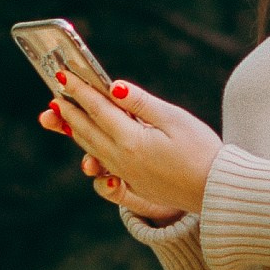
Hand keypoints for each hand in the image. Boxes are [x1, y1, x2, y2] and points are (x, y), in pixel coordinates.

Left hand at [39, 73, 219, 224]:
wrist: (215, 192)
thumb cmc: (202, 152)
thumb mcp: (175, 120)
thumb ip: (142, 104)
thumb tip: (115, 88)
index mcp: (131, 141)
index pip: (98, 109)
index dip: (80, 91)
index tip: (64, 76)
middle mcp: (122, 159)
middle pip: (88, 130)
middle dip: (70, 111)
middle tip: (54, 96)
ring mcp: (126, 174)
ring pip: (92, 148)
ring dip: (75, 130)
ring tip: (62, 118)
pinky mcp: (134, 183)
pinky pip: (104, 163)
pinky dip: (90, 149)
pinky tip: (89, 145)